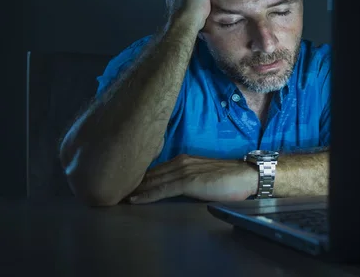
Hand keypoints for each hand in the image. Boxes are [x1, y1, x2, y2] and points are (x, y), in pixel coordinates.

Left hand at [128, 154, 257, 203]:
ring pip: (152, 181)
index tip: (122, 185)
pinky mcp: (189, 181)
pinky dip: (147, 195)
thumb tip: (171, 188)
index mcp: (183, 160)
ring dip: (134, 189)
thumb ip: (186, 179)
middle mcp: (180, 162)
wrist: (247, 175)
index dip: (138, 178)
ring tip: (116, 196)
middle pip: (149, 174)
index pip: (154, 169)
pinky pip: (163, 189)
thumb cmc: (229, 178)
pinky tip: (134, 200)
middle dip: (131, 182)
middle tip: (111, 191)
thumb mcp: (203, 175)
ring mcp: (184, 171)